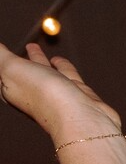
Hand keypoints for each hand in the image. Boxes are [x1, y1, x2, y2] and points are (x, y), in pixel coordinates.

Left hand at [0, 42, 121, 144]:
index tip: (0, 54)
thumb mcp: (12, 69)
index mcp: (11, 90)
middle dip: (16, 59)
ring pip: (43, 71)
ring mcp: (54, 92)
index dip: (0, 63)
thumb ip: (1, 55)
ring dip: (37, 59)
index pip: (1, 75)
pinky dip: (59, 65)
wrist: (80, 116)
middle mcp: (31, 92)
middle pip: (20, 72)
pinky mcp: (74, 90)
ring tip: (33, 47)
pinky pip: (64, 73)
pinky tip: (58, 59)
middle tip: (13, 47)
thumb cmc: (43, 96)